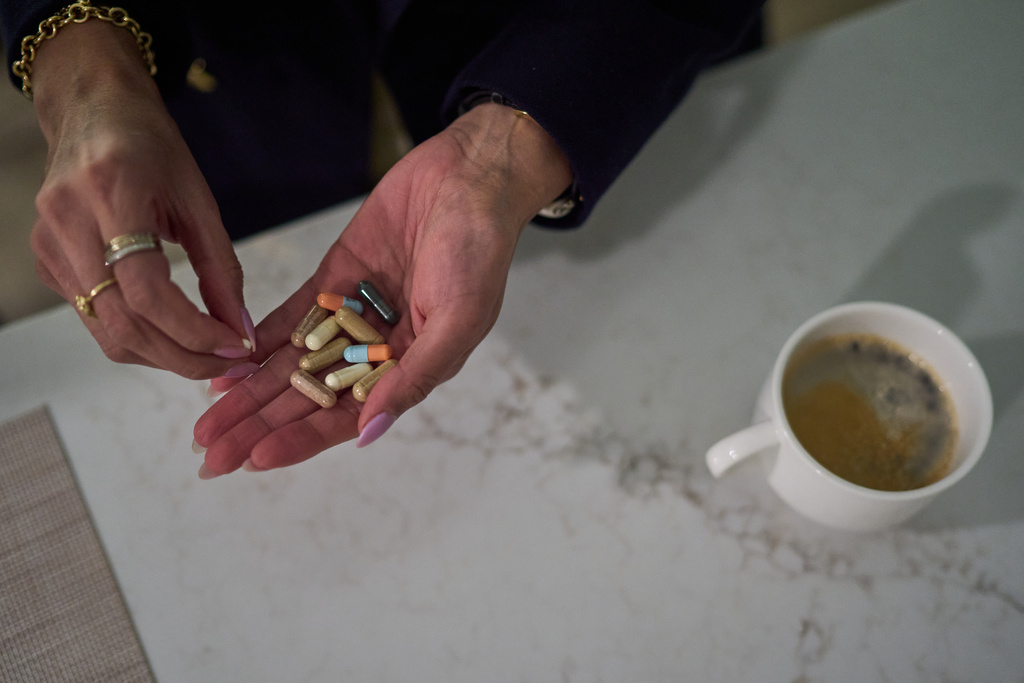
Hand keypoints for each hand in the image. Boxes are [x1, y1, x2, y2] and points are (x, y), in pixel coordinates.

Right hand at [29, 21, 253, 378]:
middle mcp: (68, 223)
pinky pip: (95, 320)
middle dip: (183, 356)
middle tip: (229, 363)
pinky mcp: (47, 263)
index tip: (235, 345)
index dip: (193, 330)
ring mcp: (49, 247)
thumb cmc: (151, 148)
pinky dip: (140, 337)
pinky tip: (174, 334)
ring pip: (107, 333)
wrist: (91, 111)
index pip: (146, 290)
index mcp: (110, 193)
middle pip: (123, 323)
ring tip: (209, 355)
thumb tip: (241, 329)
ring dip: (163, 355)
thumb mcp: (198, 198)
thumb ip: (222, 267)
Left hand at [193, 103, 571, 476]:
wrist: (469, 177)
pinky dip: (262, 338)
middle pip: (310, 396)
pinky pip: (294, 315)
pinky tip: (229, 361)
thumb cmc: (478, 253)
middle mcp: (378, 348)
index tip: (255, 458)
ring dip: (252, 389)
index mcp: (411, 366)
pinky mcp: (337, 276)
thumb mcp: (457, 320)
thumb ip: (414, 376)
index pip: (346, 416)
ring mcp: (354, 312)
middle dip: (261, 424)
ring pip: (294, 361)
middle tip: (213, 451)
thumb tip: (369, 431)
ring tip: (208, 417)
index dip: (300, 438)